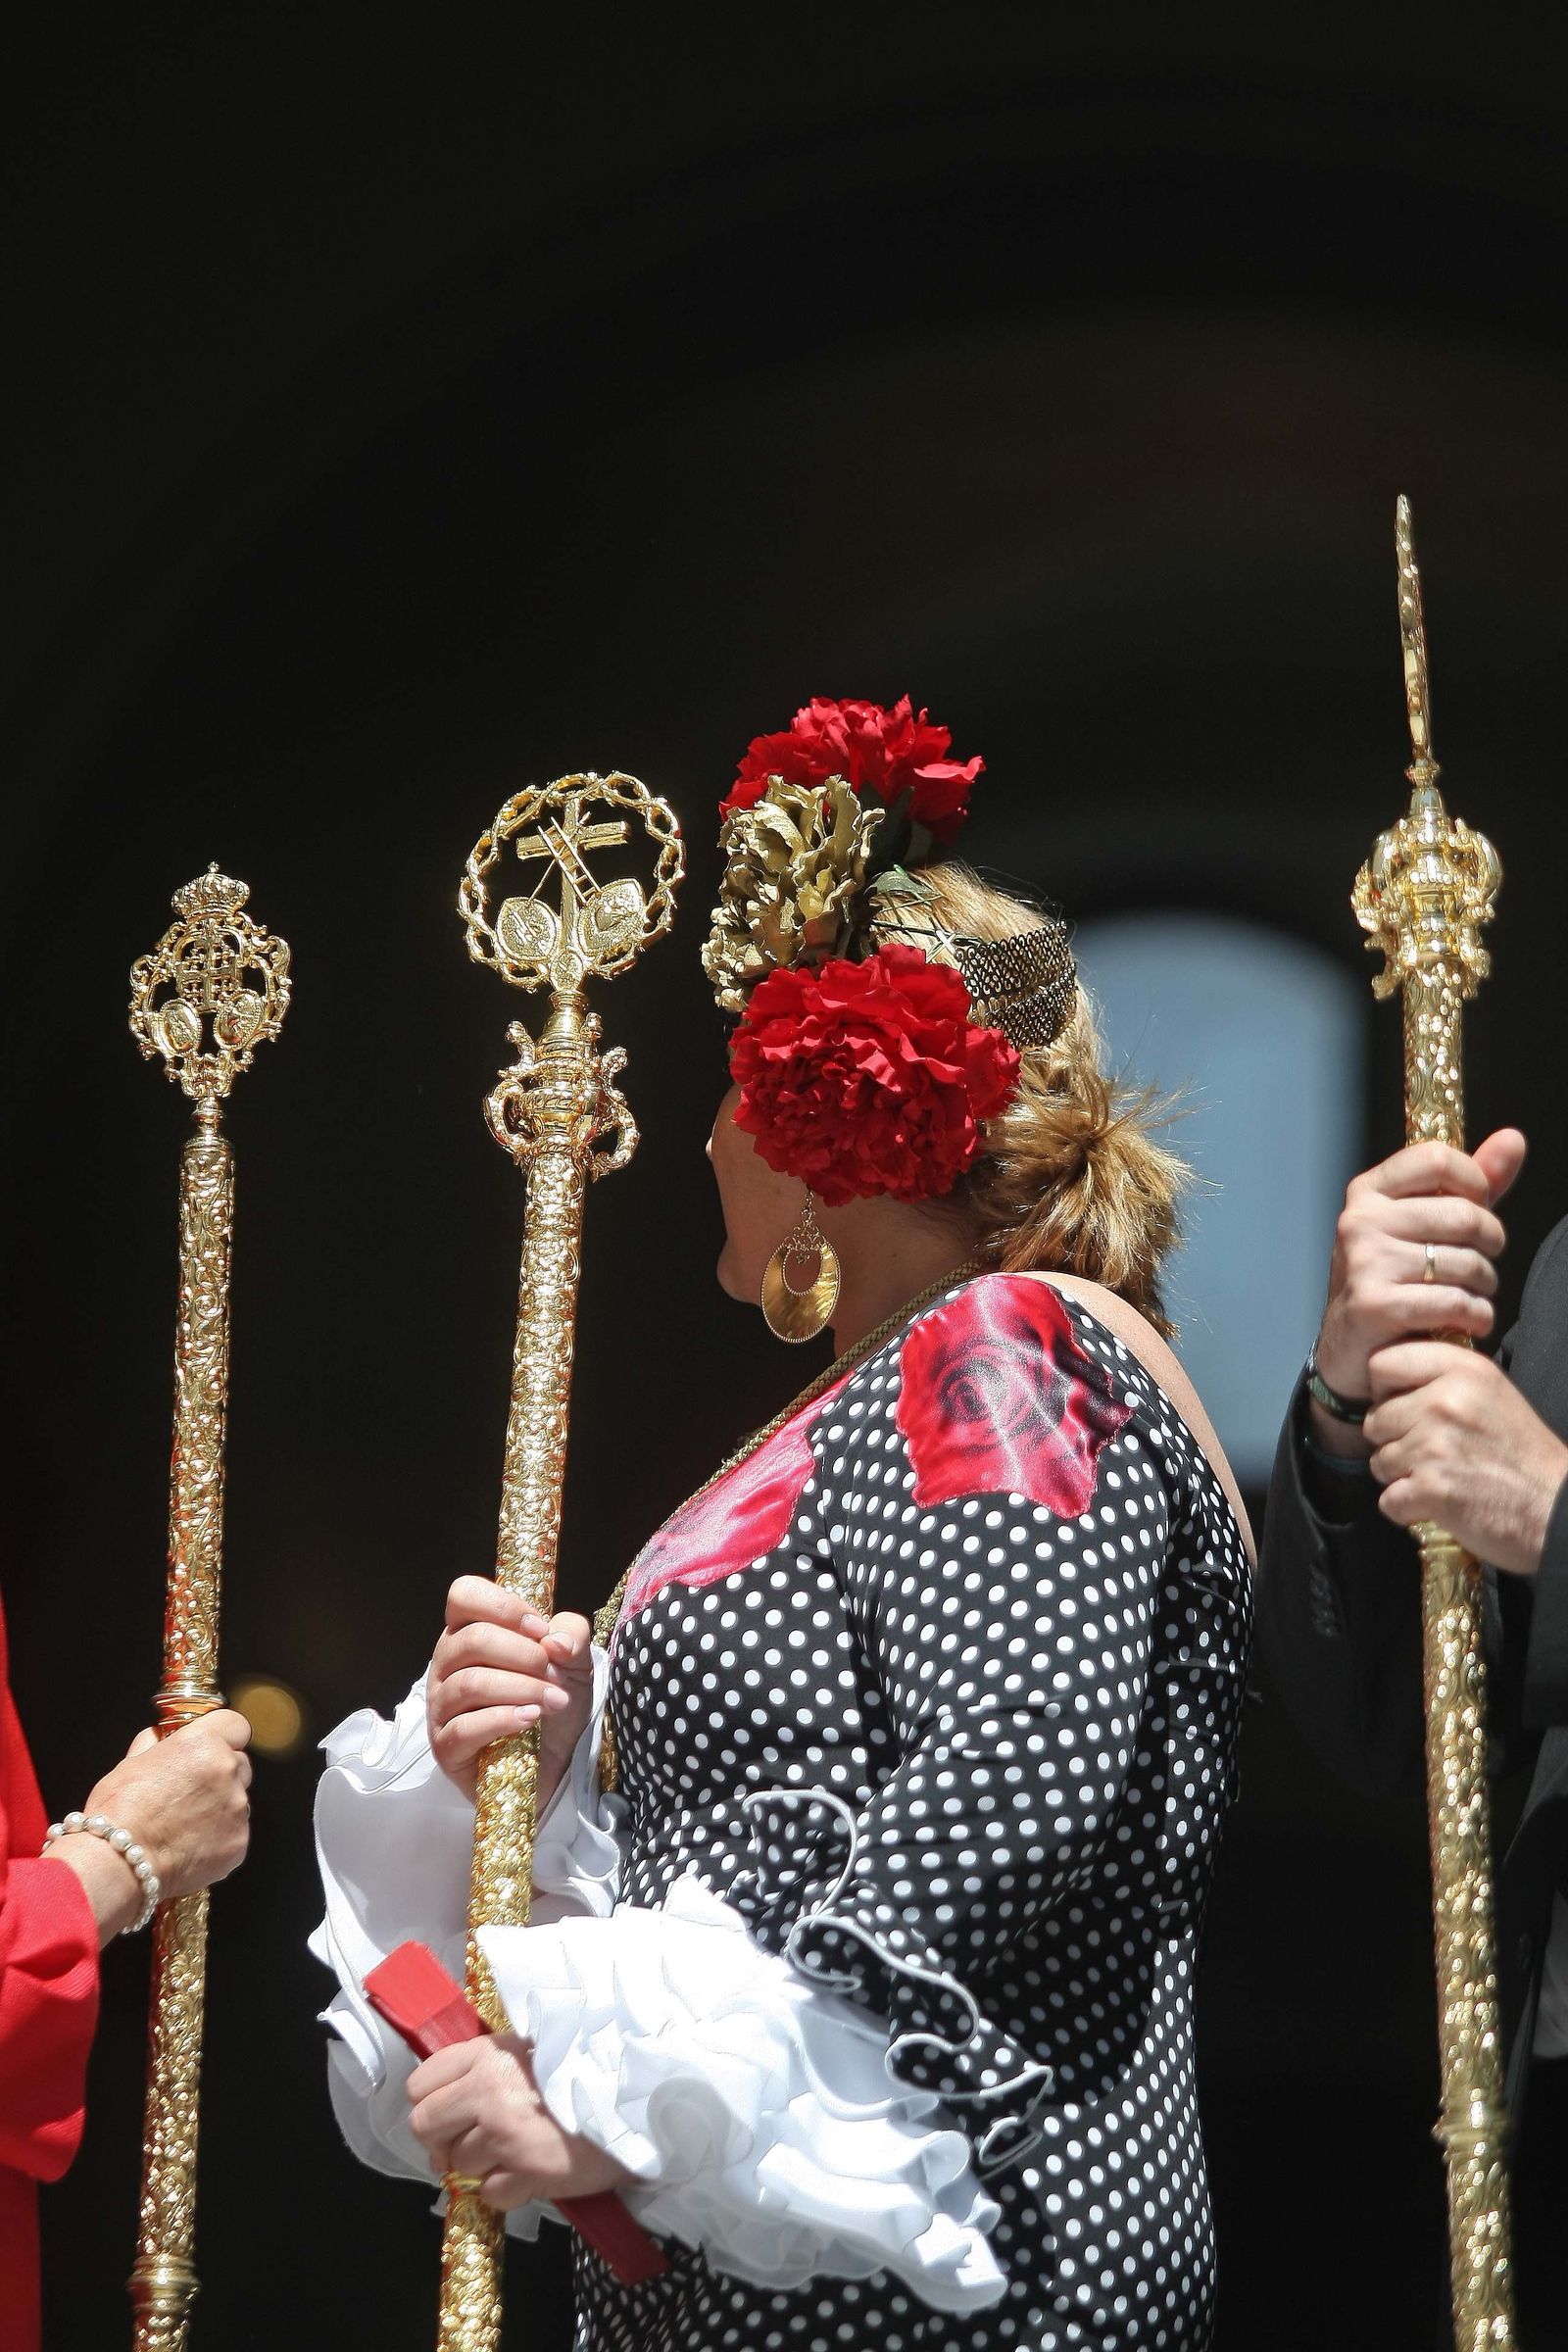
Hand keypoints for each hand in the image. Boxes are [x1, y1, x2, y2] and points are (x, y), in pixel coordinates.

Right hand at [49, 1712, 252, 1939]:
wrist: (119, 1861)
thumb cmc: (119, 1812)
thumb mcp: (130, 1763)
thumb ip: (153, 1744)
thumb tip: (158, 1737)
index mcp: (202, 1743)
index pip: (235, 1725)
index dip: (223, 1736)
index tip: (213, 1747)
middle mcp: (226, 1770)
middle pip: (239, 1764)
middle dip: (222, 1775)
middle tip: (191, 1793)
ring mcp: (236, 1807)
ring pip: (238, 1800)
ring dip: (220, 1807)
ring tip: (185, 1824)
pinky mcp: (238, 1841)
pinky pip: (235, 1833)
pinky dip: (219, 1838)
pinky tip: (190, 1845)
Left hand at [406, 2032, 632, 2210]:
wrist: (632, 2099)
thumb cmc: (581, 2070)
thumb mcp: (530, 2050)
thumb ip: (487, 2068)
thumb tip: (447, 2102)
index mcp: (488, 2054)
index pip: (420, 2084)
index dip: (431, 2102)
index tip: (451, 2113)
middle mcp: (488, 2091)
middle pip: (425, 2126)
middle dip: (442, 2140)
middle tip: (468, 2144)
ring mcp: (505, 2134)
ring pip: (458, 2165)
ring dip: (480, 2166)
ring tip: (514, 2152)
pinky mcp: (527, 2172)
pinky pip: (489, 2194)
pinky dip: (505, 2190)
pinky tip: (529, 2172)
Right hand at [428, 1578, 593, 1805]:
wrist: (558, 1762)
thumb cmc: (555, 1701)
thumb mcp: (576, 1660)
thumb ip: (571, 1634)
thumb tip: (556, 1641)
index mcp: (471, 1632)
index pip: (464, 1595)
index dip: (503, 1606)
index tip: (540, 1630)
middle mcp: (447, 1664)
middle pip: (471, 1639)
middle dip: (523, 1655)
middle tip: (553, 1673)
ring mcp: (441, 1706)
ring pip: (469, 1683)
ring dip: (521, 1688)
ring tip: (554, 1700)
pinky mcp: (445, 1747)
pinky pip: (464, 1727)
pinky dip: (503, 1719)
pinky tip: (530, 1719)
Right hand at [1309, 1129, 1525, 1457]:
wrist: (1351, 1345)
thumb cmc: (1394, 1277)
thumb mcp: (1426, 1224)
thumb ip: (1471, 1184)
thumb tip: (1513, 1139)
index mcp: (1369, 1191)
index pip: (1438, 1158)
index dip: (1475, 1182)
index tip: (1478, 1207)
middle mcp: (1360, 1221)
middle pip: (1464, 1214)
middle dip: (1490, 1243)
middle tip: (1482, 1263)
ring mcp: (1364, 1263)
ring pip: (1466, 1263)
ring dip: (1485, 1286)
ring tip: (1473, 1296)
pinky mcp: (1375, 1305)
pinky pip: (1455, 1302)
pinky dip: (1476, 1316)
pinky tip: (1469, 1321)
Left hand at [1365, 1343, 1567, 1573]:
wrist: (1557, 1509)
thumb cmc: (1524, 1456)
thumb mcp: (1493, 1393)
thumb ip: (1445, 1378)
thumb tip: (1390, 1379)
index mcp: (1462, 1370)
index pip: (1382, 1363)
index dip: (1386, 1391)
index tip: (1408, 1408)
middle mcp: (1444, 1401)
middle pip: (1374, 1419)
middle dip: (1394, 1442)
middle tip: (1433, 1455)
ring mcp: (1435, 1445)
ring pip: (1378, 1462)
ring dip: (1402, 1478)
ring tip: (1443, 1479)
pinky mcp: (1431, 1489)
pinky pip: (1388, 1500)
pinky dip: (1408, 1509)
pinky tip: (1440, 1504)